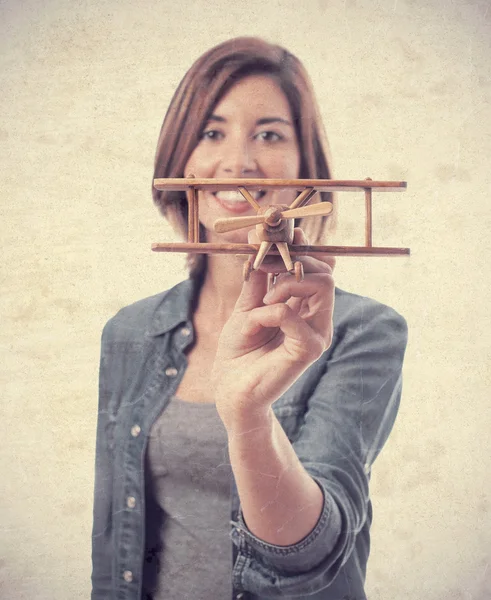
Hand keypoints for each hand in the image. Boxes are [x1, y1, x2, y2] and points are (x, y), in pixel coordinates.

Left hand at [212, 228, 334, 428]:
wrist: (231, 387)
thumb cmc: (239, 349)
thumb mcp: (246, 305)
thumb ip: (258, 278)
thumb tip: (260, 242)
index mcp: (304, 306)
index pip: (317, 268)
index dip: (303, 247)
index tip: (280, 234)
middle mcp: (316, 318)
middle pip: (325, 272)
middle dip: (296, 259)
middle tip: (267, 264)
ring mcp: (316, 333)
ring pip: (322, 285)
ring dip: (288, 281)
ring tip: (264, 297)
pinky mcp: (309, 350)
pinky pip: (294, 315)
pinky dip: (273, 310)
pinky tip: (259, 318)